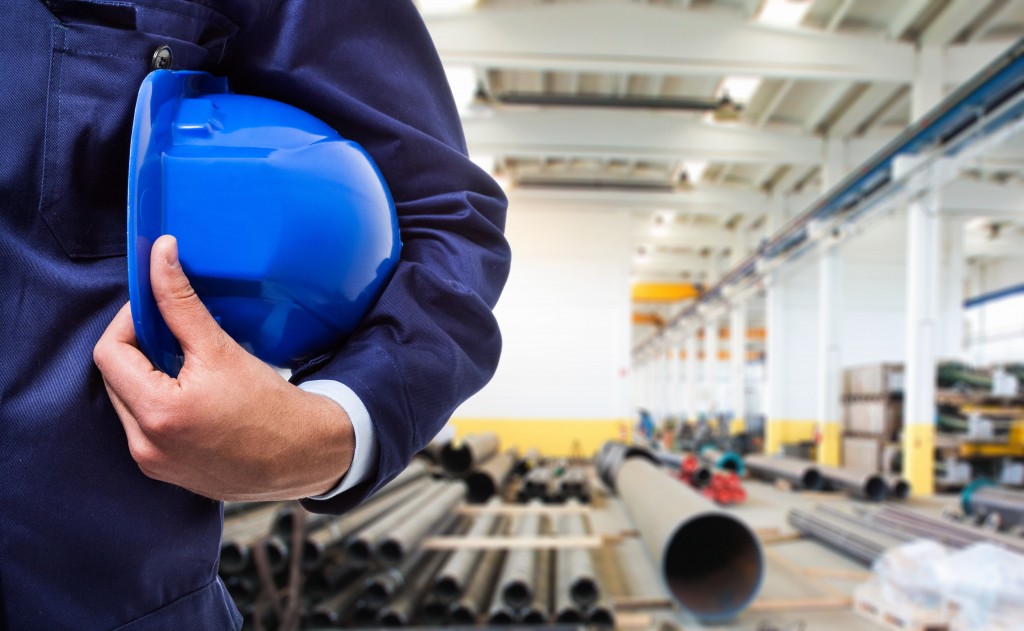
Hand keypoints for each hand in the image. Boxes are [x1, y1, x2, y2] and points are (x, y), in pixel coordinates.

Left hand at [94, 235, 353, 500]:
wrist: (302, 456)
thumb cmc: (270, 406)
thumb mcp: (222, 349)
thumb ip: (180, 301)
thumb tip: (160, 255)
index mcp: (158, 413)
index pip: (109, 353)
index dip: (129, 322)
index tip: (156, 310)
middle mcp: (146, 445)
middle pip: (114, 378)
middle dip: (138, 349)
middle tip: (174, 334)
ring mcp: (153, 463)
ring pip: (128, 403)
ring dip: (146, 377)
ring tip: (186, 366)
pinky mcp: (164, 471)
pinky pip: (143, 427)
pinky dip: (158, 403)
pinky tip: (191, 395)